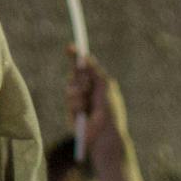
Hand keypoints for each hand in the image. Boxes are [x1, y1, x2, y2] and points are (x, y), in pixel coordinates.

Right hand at [66, 47, 139, 180]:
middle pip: (74, 75)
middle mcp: (87, 91)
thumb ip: (95, 70)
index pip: (84, 67)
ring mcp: (78, 102)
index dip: (76, 57)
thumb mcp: (105, 86)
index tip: (69, 47)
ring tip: (88, 103)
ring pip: (69, 87)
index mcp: (97, 84)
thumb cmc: (110, 110)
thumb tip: (84, 56)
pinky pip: (69, 100)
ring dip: (79, 92)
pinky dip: (76, 103)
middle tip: (87, 85)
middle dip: (79, 78)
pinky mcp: (71, 112)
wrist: (105, 133)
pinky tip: (83, 113)